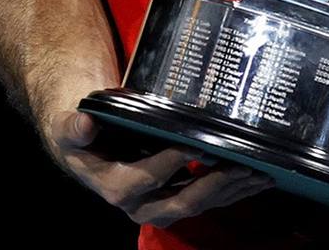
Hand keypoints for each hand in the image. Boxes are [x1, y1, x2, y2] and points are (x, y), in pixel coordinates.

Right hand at [46, 109, 271, 227]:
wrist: (86, 153)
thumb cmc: (80, 137)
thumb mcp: (69, 128)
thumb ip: (74, 126)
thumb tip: (85, 122)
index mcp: (115, 187)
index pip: (150, 177)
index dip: (175, 163)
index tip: (200, 144)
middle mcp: (140, 205)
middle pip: (182, 202)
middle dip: (214, 185)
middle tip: (241, 166)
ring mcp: (159, 207)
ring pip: (199, 205)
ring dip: (230, 191)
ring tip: (258, 173)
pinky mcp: (175, 203)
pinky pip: (207, 202)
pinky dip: (232, 192)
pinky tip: (255, 179)